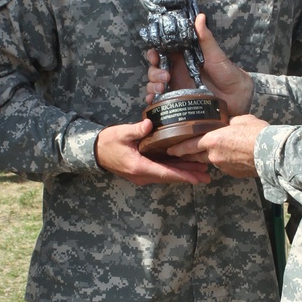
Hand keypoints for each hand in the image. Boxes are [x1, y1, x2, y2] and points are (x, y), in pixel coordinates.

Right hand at [95, 120, 210, 183]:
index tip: (197, 177)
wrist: (94, 152)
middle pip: (169, 177)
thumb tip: (149, 124)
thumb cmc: (108, 142)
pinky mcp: (142, 172)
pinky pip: (161, 173)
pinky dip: (174, 171)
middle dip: (188, 176)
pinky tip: (185, 168)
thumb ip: (136, 130)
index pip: (165, 173)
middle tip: (207, 176)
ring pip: (166, 176)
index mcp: (139, 167)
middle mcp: (142, 175)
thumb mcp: (121, 133)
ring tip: (201, 172)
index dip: (182, 175)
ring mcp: (142, 176)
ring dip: (183, 174)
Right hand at [145, 14, 253, 114]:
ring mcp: (176, 85)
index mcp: (184, 56)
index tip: (155, 54)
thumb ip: (205, 38)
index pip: (163, 51)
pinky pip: (160, 99)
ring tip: (162, 88)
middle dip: (154, 71)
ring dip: (153, 84)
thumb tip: (200, 17)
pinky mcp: (177, 99)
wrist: (237, 97)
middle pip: (155, 67)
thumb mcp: (216, 55)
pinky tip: (155, 100)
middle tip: (164, 75)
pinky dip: (153, 99)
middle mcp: (177, 70)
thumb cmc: (228, 73)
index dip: (155, 51)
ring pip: (155, 83)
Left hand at [165, 114, 265, 177]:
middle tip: (179, 153)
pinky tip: (232, 156)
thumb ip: (228, 122)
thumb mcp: (240, 120)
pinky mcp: (232, 173)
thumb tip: (227, 124)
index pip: (188, 145)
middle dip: (188, 155)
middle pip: (196, 156)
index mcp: (212, 140)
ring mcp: (222, 166)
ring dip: (208, 157)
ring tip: (211, 152)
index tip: (169, 149)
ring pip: (211, 161)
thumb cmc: (256, 133)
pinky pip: (224, 166)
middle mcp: (214, 155)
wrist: (271, 153)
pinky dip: (224, 161)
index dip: (177, 148)